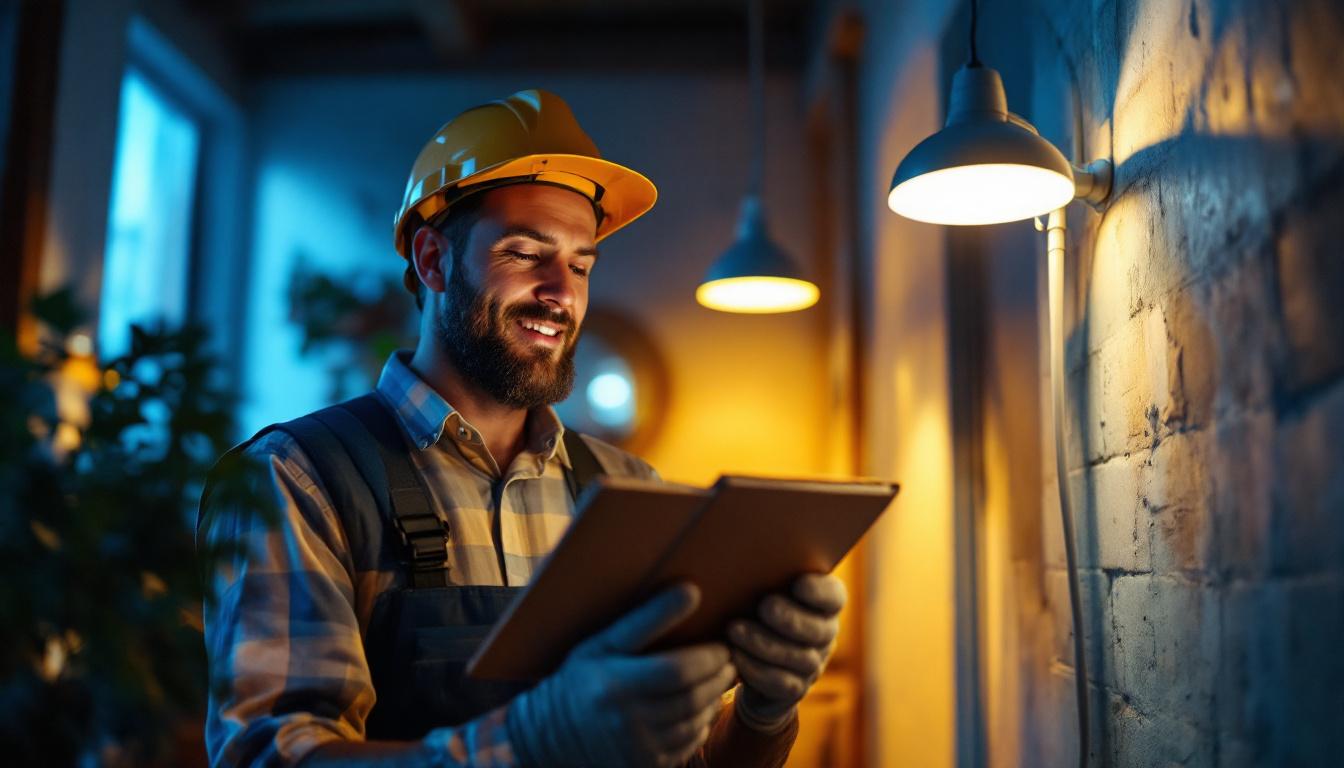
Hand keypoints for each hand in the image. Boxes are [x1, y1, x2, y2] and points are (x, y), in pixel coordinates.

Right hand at [508, 583, 736, 767]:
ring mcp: (638, 748)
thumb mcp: (604, 642)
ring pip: (694, 722)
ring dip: (714, 699)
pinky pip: (688, 744)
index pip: (677, 670)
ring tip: (718, 681)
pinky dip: (702, 724)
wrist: (552, 733)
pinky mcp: (646, 764)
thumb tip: (692, 591)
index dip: (708, 658)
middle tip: (728, 661)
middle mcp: (627, 721)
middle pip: (692, 698)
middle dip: (719, 677)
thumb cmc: (583, 677)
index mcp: (615, 684)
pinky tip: (701, 707)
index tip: (722, 645)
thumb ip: (648, 618)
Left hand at [728, 573, 846, 732]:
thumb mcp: (761, 589)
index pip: (834, 596)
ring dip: (765, 644)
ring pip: (799, 658)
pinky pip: (781, 683)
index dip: (820, 592)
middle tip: (765, 607)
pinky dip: (756, 669)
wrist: (749, 657)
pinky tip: (735, 656)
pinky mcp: (795, 688)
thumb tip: (737, 555)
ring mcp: (813, 664)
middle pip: (819, 630)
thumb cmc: (754, 609)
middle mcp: (824, 634)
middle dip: (791, 618)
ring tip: (735, 630)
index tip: (799, 584)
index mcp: (823, 604)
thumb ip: (763, 575)